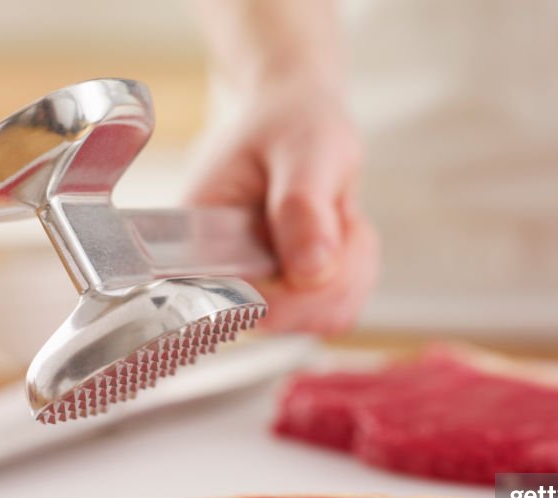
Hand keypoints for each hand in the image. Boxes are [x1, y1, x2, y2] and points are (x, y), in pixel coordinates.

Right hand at [187, 83, 378, 333]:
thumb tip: (310, 274)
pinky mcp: (288, 299)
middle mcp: (222, 280)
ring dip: (351, 267)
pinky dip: (356, 271)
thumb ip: (302, 209)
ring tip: (336, 214)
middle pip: (294, 319)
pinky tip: (341, 231)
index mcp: (200, 244)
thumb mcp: (304, 151)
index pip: (245, 307)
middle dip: (335, 267)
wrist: (295, 119)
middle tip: (335, 209)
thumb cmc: (290, 124)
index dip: (298, 288)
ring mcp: (257, 294)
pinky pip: (339, 310)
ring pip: (324, 318)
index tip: (328, 225)